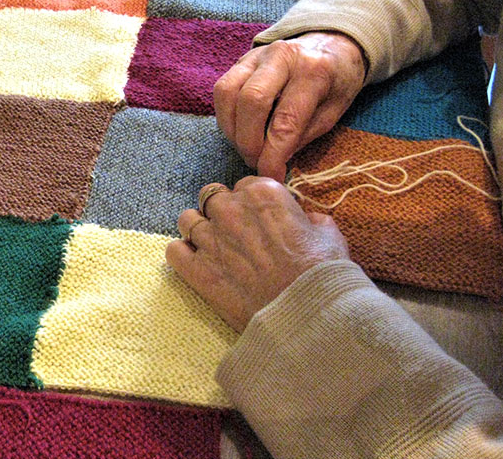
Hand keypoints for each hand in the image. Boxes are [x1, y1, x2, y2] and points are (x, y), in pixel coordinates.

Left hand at [166, 177, 348, 331]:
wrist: (309, 317)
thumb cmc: (323, 275)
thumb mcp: (329, 235)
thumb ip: (310, 219)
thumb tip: (304, 219)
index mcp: (263, 194)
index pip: (243, 185)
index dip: (250, 203)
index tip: (258, 220)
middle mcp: (230, 210)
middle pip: (211, 198)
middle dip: (221, 212)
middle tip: (236, 234)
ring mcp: (210, 240)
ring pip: (187, 220)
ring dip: (198, 230)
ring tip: (213, 247)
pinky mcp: (196, 270)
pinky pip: (173, 251)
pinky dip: (182, 255)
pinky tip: (197, 264)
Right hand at [213, 32, 366, 181]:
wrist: (330, 45)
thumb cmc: (335, 84)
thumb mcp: (332, 113)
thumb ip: (301, 136)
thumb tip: (272, 162)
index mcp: (314, 71)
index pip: (285, 120)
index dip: (273, 154)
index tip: (270, 176)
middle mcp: (282, 56)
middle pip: (250, 102)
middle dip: (248, 142)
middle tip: (255, 162)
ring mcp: (257, 54)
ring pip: (228, 93)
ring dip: (232, 129)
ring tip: (245, 147)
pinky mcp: (241, 59)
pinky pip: (222, 89)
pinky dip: (226, 116)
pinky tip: (239, 130)